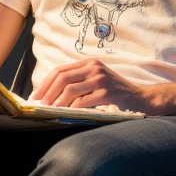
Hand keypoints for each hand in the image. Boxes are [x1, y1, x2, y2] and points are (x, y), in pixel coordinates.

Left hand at [32, 58, 152, 111]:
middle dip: (48, 92)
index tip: (36, 95)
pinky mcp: (106, 93)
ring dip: (57, 101)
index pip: (60, 70)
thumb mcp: (96, 80)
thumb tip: (50, 95)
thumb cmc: (115, 92)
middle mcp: (94, 68)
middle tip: (40, 104)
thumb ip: (78, 82)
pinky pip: (83, 101)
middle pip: (62, 78)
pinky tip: (67, 113)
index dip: (45, 83)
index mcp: (89, 63)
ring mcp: (101, 79)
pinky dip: (72, 108)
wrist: (140, 98)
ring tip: (51, 110)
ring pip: (70, 89)